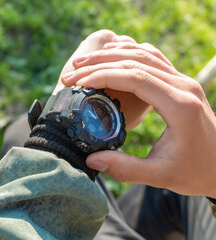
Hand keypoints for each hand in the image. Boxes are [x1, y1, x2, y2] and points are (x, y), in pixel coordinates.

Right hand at [64, 41, 215, 197]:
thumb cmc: (195, 171)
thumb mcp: (160, 175)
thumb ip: (126, 169)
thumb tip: (92, 160)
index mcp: (180, 106)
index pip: (136, 77)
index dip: (103, 75)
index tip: (79, 83)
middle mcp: (183, 86)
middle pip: (136, 60)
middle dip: (100, 63)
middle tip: (72, 73)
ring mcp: (183, 81)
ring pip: (144, 54)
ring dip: (112, 54)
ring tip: (83, 62)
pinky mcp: (180, 82)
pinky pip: (152, 58)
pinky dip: (128, 53)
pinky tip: (111, 57)